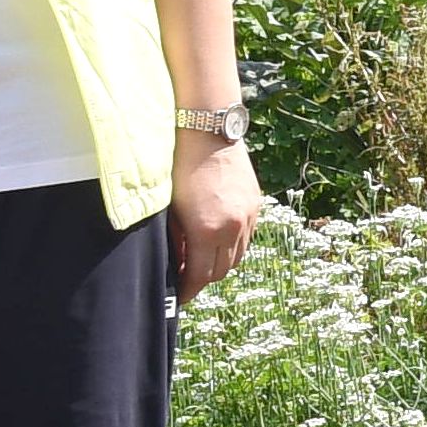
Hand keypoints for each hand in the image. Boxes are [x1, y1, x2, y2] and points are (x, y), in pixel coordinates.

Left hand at [170, 135, 263, 298]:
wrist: (207, 131)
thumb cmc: (179, 165)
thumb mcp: (171, 208)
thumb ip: (177, 238)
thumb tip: (179, 260)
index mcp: (207, 231)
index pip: (201, 276)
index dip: (189, 290)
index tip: (179, 295)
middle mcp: (233, 228)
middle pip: (222, 271)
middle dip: (204, 279)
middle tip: (187, 278)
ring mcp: (248, 216)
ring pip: (237, 256)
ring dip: (220, 263)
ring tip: (202, 258)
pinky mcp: (255, 204)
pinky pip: (247, 237)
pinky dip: (233, 244)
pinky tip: (217, 237)